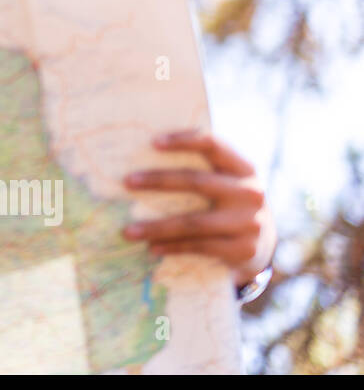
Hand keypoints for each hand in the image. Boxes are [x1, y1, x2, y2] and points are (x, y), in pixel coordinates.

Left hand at [120, 129, 275, 288]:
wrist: (262, 244)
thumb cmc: (227, 203)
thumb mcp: (224, 181)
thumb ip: (200, 168)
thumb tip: (143, 156)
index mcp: (243, 168)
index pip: (213, 145)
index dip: (184, 140)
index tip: (152, 142)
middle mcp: (250, 192)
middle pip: (197, 181)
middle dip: (158, 180)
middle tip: (127, 182)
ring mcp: (249, 222)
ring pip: (194, 222)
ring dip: (156, 227)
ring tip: (128, 231)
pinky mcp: (243, 249)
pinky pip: (200, 246)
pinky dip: (172, 247)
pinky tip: (152, 247)